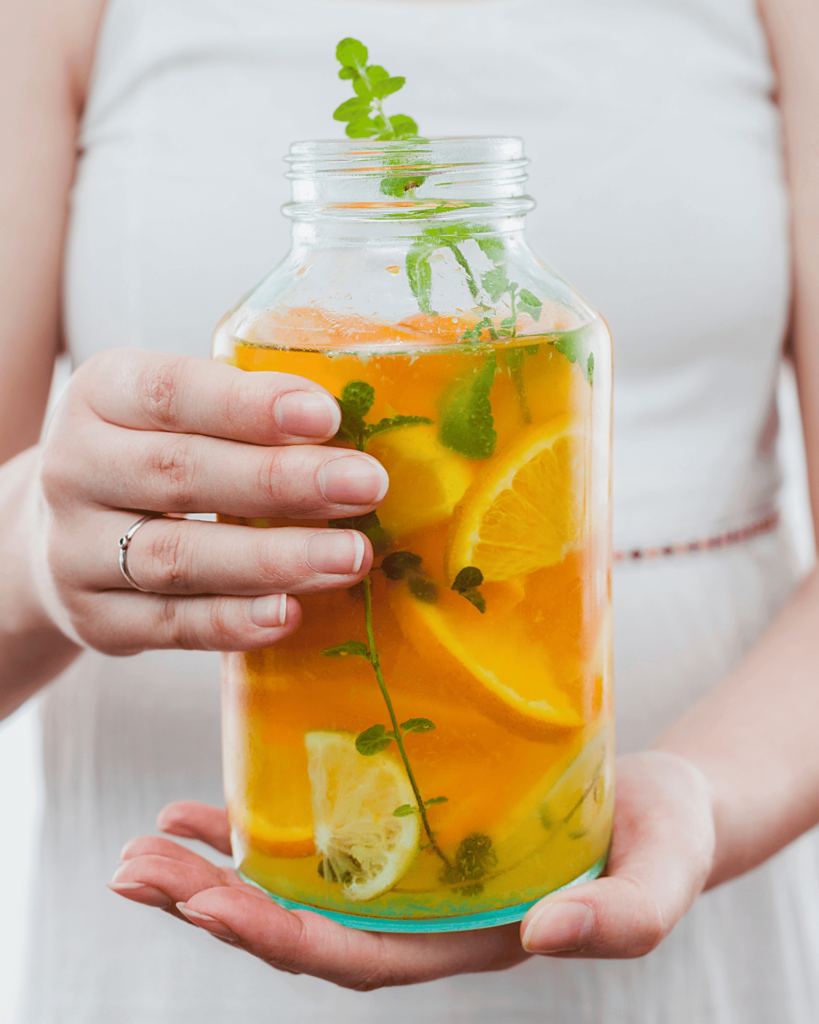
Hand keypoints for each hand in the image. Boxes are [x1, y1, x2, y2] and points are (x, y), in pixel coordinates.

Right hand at [23, 350, 387, 653]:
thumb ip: (242, 413)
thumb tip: (350, 434)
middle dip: (282, 482)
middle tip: (366, 486)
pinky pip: (170, 626)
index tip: (327, 417)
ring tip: (351, 555)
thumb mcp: (173, 412)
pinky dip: (233, 622)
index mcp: (100, 395)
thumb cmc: (151, 454)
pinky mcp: (94, 620)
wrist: (61, 533)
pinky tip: (289, 613)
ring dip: (274, 559)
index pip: (171, 393)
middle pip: (180, 474)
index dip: (249, 405)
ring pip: (178, 558)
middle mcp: (72, 469)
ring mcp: (74, 551)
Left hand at [108, 752, 715, 987]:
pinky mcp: (405, 826)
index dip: (281, 937)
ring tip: (144, 847)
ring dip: (213, 870)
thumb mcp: (660, 878)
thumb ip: (621, 919)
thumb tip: (549, 932)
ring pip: (295, 883)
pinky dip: (255, 827)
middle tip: (135, 871)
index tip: (210, 902)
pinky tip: (204, 811)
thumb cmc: (661, 840)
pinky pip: (320, 834)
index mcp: (466, 941)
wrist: (658, 802)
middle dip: (214, 905)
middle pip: (302, 924)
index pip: (358, 956)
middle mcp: (421, 914)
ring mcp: (407, 873)